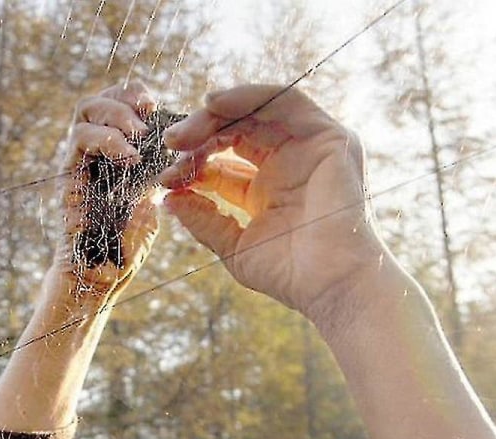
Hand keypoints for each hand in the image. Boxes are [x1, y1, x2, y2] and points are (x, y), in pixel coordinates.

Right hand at [55, 81, 159, 298]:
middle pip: (101, 102)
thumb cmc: (125, 251)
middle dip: (125, 97)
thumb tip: (167, 159)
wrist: (97, 280)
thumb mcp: (150, 213)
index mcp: (119, 160)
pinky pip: (79, 142)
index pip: (123, 112)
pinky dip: (106, 140)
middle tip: (148, 108)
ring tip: (138, 134)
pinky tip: (129, 157)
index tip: (157, 104)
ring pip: (86, 112)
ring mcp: (81, 165)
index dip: (137, 99)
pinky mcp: (69, 178)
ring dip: (116, 114)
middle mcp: (97, 157)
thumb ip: (154, 185)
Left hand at [160, 85, 385, 321]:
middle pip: (236, 133)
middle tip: (171, 143)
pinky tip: (214, 104)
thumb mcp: (233, 246)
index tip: (165, 177)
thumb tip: (169, 200)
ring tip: (186, 131)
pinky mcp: (329, 138)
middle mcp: (285, 166)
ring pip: (258, 112)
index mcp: (264, 192)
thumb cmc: (288, 274)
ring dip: (217, 115)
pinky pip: (287, 101)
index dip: (192, 166)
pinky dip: (249, 97)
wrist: (330, 285)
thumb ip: (204, 220)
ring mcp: (308, 150)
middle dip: (200, 134)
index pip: (222, 165)